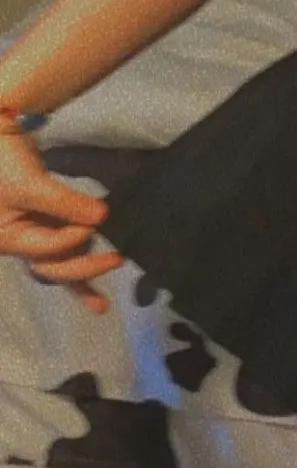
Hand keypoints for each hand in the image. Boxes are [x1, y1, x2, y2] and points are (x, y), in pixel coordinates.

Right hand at [0, 132, 122, 314]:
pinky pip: (61, 251)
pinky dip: (76, 269)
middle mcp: (20, 243)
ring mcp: (33, 235)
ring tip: (101, 304)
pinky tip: (94, 296)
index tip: (96, 219)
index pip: (47, 248)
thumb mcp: (29, 184)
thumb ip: (63, 202)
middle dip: (83, 268)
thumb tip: (101, 217)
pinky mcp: (45, 225)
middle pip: (52, 267)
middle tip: (116, 260)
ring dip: (81, 281)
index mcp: (9, 239)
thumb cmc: (5, 163)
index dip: (72, 237)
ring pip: (58, 266)